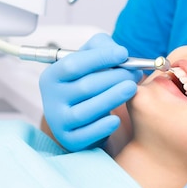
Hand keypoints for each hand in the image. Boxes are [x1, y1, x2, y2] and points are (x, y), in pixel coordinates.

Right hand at [39, 33, 141, 150]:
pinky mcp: (69, 140)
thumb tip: (118, 52)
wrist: (80, 118)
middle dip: (114, 77)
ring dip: (113, 98)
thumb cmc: (88, 82)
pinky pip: (87, 134)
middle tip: (135, 73)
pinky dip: (103, 127)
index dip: (100, 57)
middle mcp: (51, 98)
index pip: (73, 64)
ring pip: (86, 111)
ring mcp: (58, 120)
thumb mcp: (90, 61)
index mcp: (53, 75)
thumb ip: (101, 47)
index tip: (124, 53)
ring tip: (132, 88)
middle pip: (84, 86)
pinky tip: (117, 119)